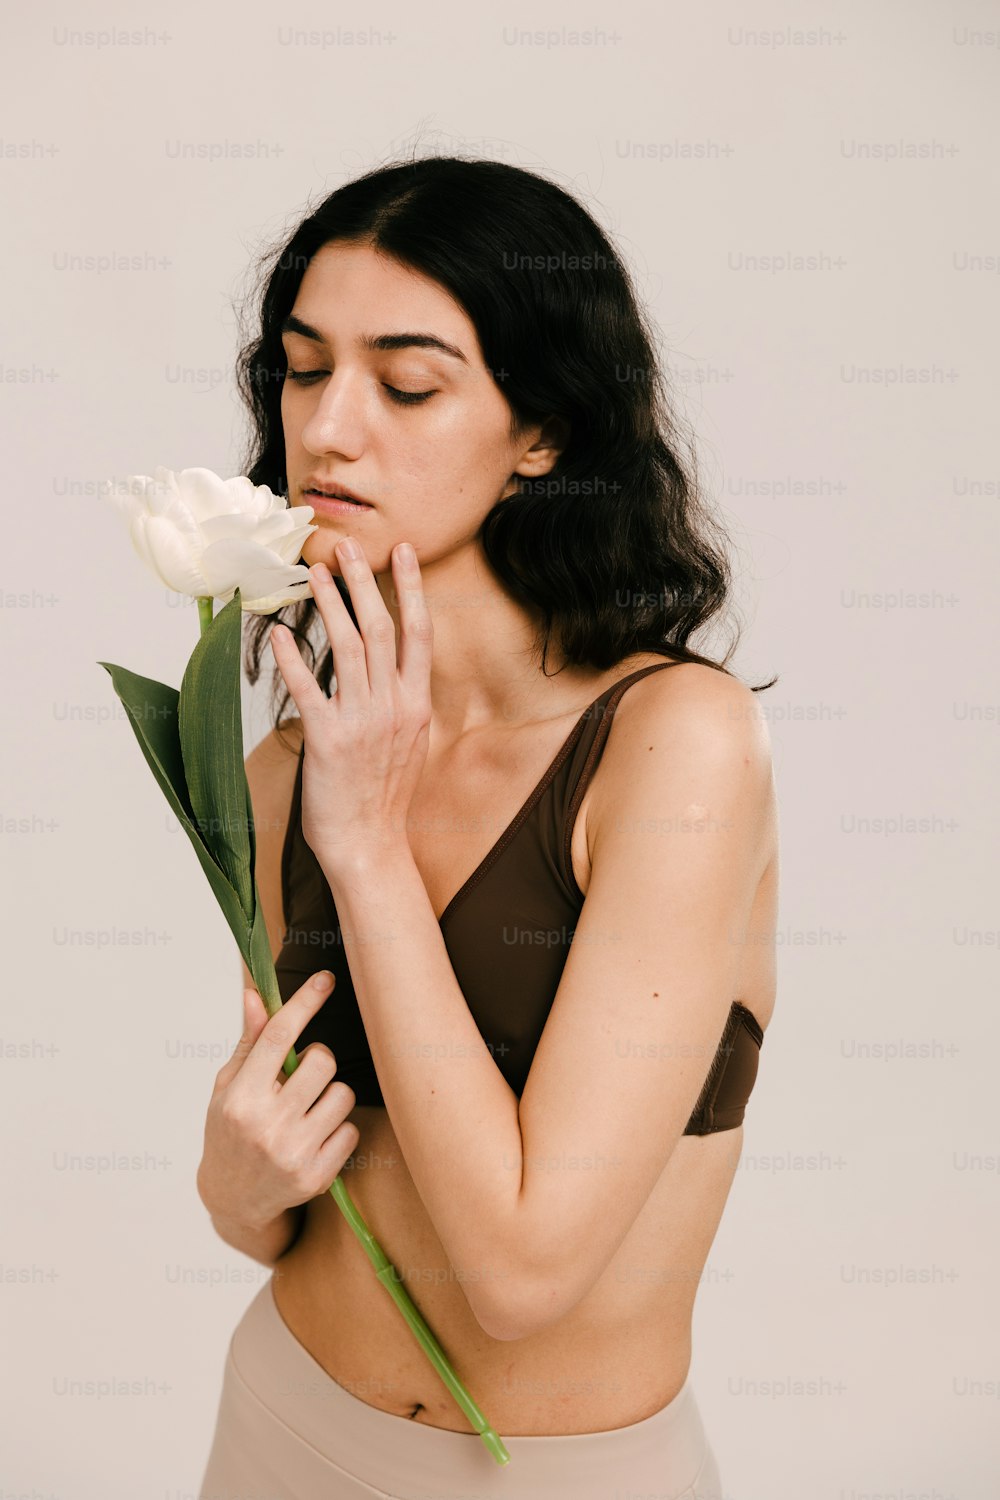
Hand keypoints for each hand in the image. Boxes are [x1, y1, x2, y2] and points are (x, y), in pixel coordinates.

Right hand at [197, 974, 358, 1229]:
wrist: (233, 1199)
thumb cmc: (230, 1132)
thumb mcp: (228, 1087)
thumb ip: (249, 1043)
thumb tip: (255, 995)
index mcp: (240, 1097)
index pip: (278, 1037)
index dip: (305, 1002)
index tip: (326, 979)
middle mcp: (266, 1125)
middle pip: (322, 1062)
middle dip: (319, 1061)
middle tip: (304, 1075)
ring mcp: (293, 1153)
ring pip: (343, 1094)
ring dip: (331, 1095)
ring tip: (309, 1109)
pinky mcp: (316, 1177)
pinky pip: (351, 1130)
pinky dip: (339, 1129)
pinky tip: (316, 1138)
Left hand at [270, 538, 432, 870]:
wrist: (370, 844)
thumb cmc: (385, 798)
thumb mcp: (411, 745)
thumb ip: (404, 705)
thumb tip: (394, 675)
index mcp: (417, 705)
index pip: (420, 633)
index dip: (412, 588)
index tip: (405, 553)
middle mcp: (394, 706)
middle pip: (381, 628)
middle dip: (363, 582)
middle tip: (346, 547)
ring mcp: (362, 721)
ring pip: (347, 647)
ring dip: (329, 606)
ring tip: (314, 574)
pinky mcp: (328, 739)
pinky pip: (308, 687)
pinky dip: (293, 657)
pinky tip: (279, 632)